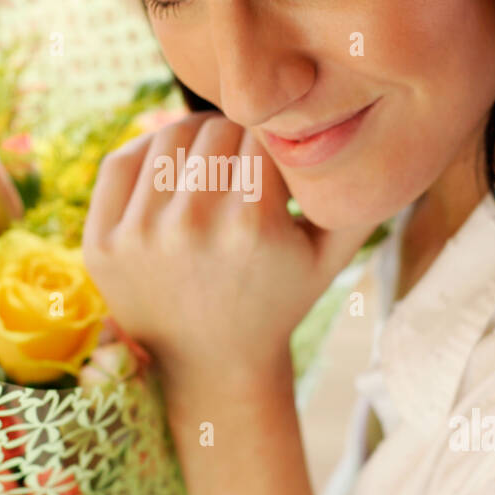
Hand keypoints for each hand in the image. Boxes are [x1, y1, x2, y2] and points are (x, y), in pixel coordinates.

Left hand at [83, 111, 375, 393]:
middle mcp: (190, 227)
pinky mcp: (101, 243)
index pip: (262, 133)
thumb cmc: (277, 299)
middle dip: (235, 139)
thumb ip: (361, 197)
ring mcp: (139, 235)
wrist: (212, 366)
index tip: (277, 161)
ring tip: (210, 165)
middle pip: (215, 129)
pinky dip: (146, 154)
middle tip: (244, 164)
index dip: (275, 139)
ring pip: (168, 138)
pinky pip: (121, 161)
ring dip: (192, 141)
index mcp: (251, 227)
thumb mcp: (329, 257)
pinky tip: (169, 172)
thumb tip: (393, 139)